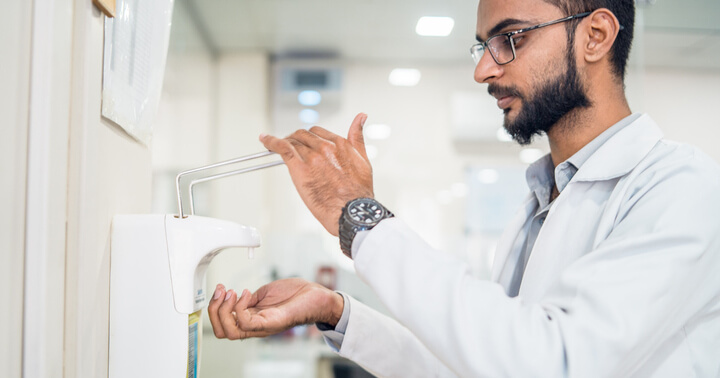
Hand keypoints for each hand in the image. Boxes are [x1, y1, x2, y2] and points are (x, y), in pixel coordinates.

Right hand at [207, 279, 343, 339]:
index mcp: (251, 319)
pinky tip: (246, 294)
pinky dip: (240, 307)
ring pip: (230, 331)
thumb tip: (235, 297)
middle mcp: (255, 326)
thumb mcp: (264, 294)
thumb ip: (249, 298)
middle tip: (221, 290)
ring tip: (232, 292)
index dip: (214, 309)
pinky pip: (247, 324)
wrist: (317, 296)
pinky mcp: (272, 322)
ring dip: (224, 309)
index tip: (219, 289)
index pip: (222, 326)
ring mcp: (263, 326)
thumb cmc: (296, 295)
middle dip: (214, 310)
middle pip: (221, 332)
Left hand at [260, 113, 373, 235]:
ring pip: (292, 142)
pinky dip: (271, 141)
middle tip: (290, 145)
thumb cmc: (358, 192)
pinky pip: (282, 148)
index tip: (304, 142)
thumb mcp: (364, 159)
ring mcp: (311, 156)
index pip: (318, 132)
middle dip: (295, 138)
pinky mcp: (299, 168)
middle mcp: (325, 147)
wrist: (351, 210)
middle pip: (303, 135)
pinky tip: (264, 140)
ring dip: (283, 142)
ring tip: (275, 146)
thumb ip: (358, 137)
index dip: (309, 137)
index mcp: (340, 144)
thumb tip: (361, 117)